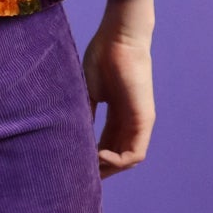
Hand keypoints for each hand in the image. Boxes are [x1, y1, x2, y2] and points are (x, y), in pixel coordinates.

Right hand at [81, 0, 155, 178]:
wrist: (117, 39)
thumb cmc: (102, 58)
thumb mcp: (87, 94)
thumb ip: (83, 116)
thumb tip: (69, 138)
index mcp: (117, 115)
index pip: (106, 146)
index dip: (91, 159)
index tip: (73, 162)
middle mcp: (130, 122)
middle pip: (117, 157)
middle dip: (99, 169)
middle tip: (78, 173)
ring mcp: (139, 123)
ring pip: (126, 160)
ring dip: (107, 168)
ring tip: (87, 164)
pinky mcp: (144, 121)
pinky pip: (134, 154)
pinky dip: (116, 161)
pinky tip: (98, 156)